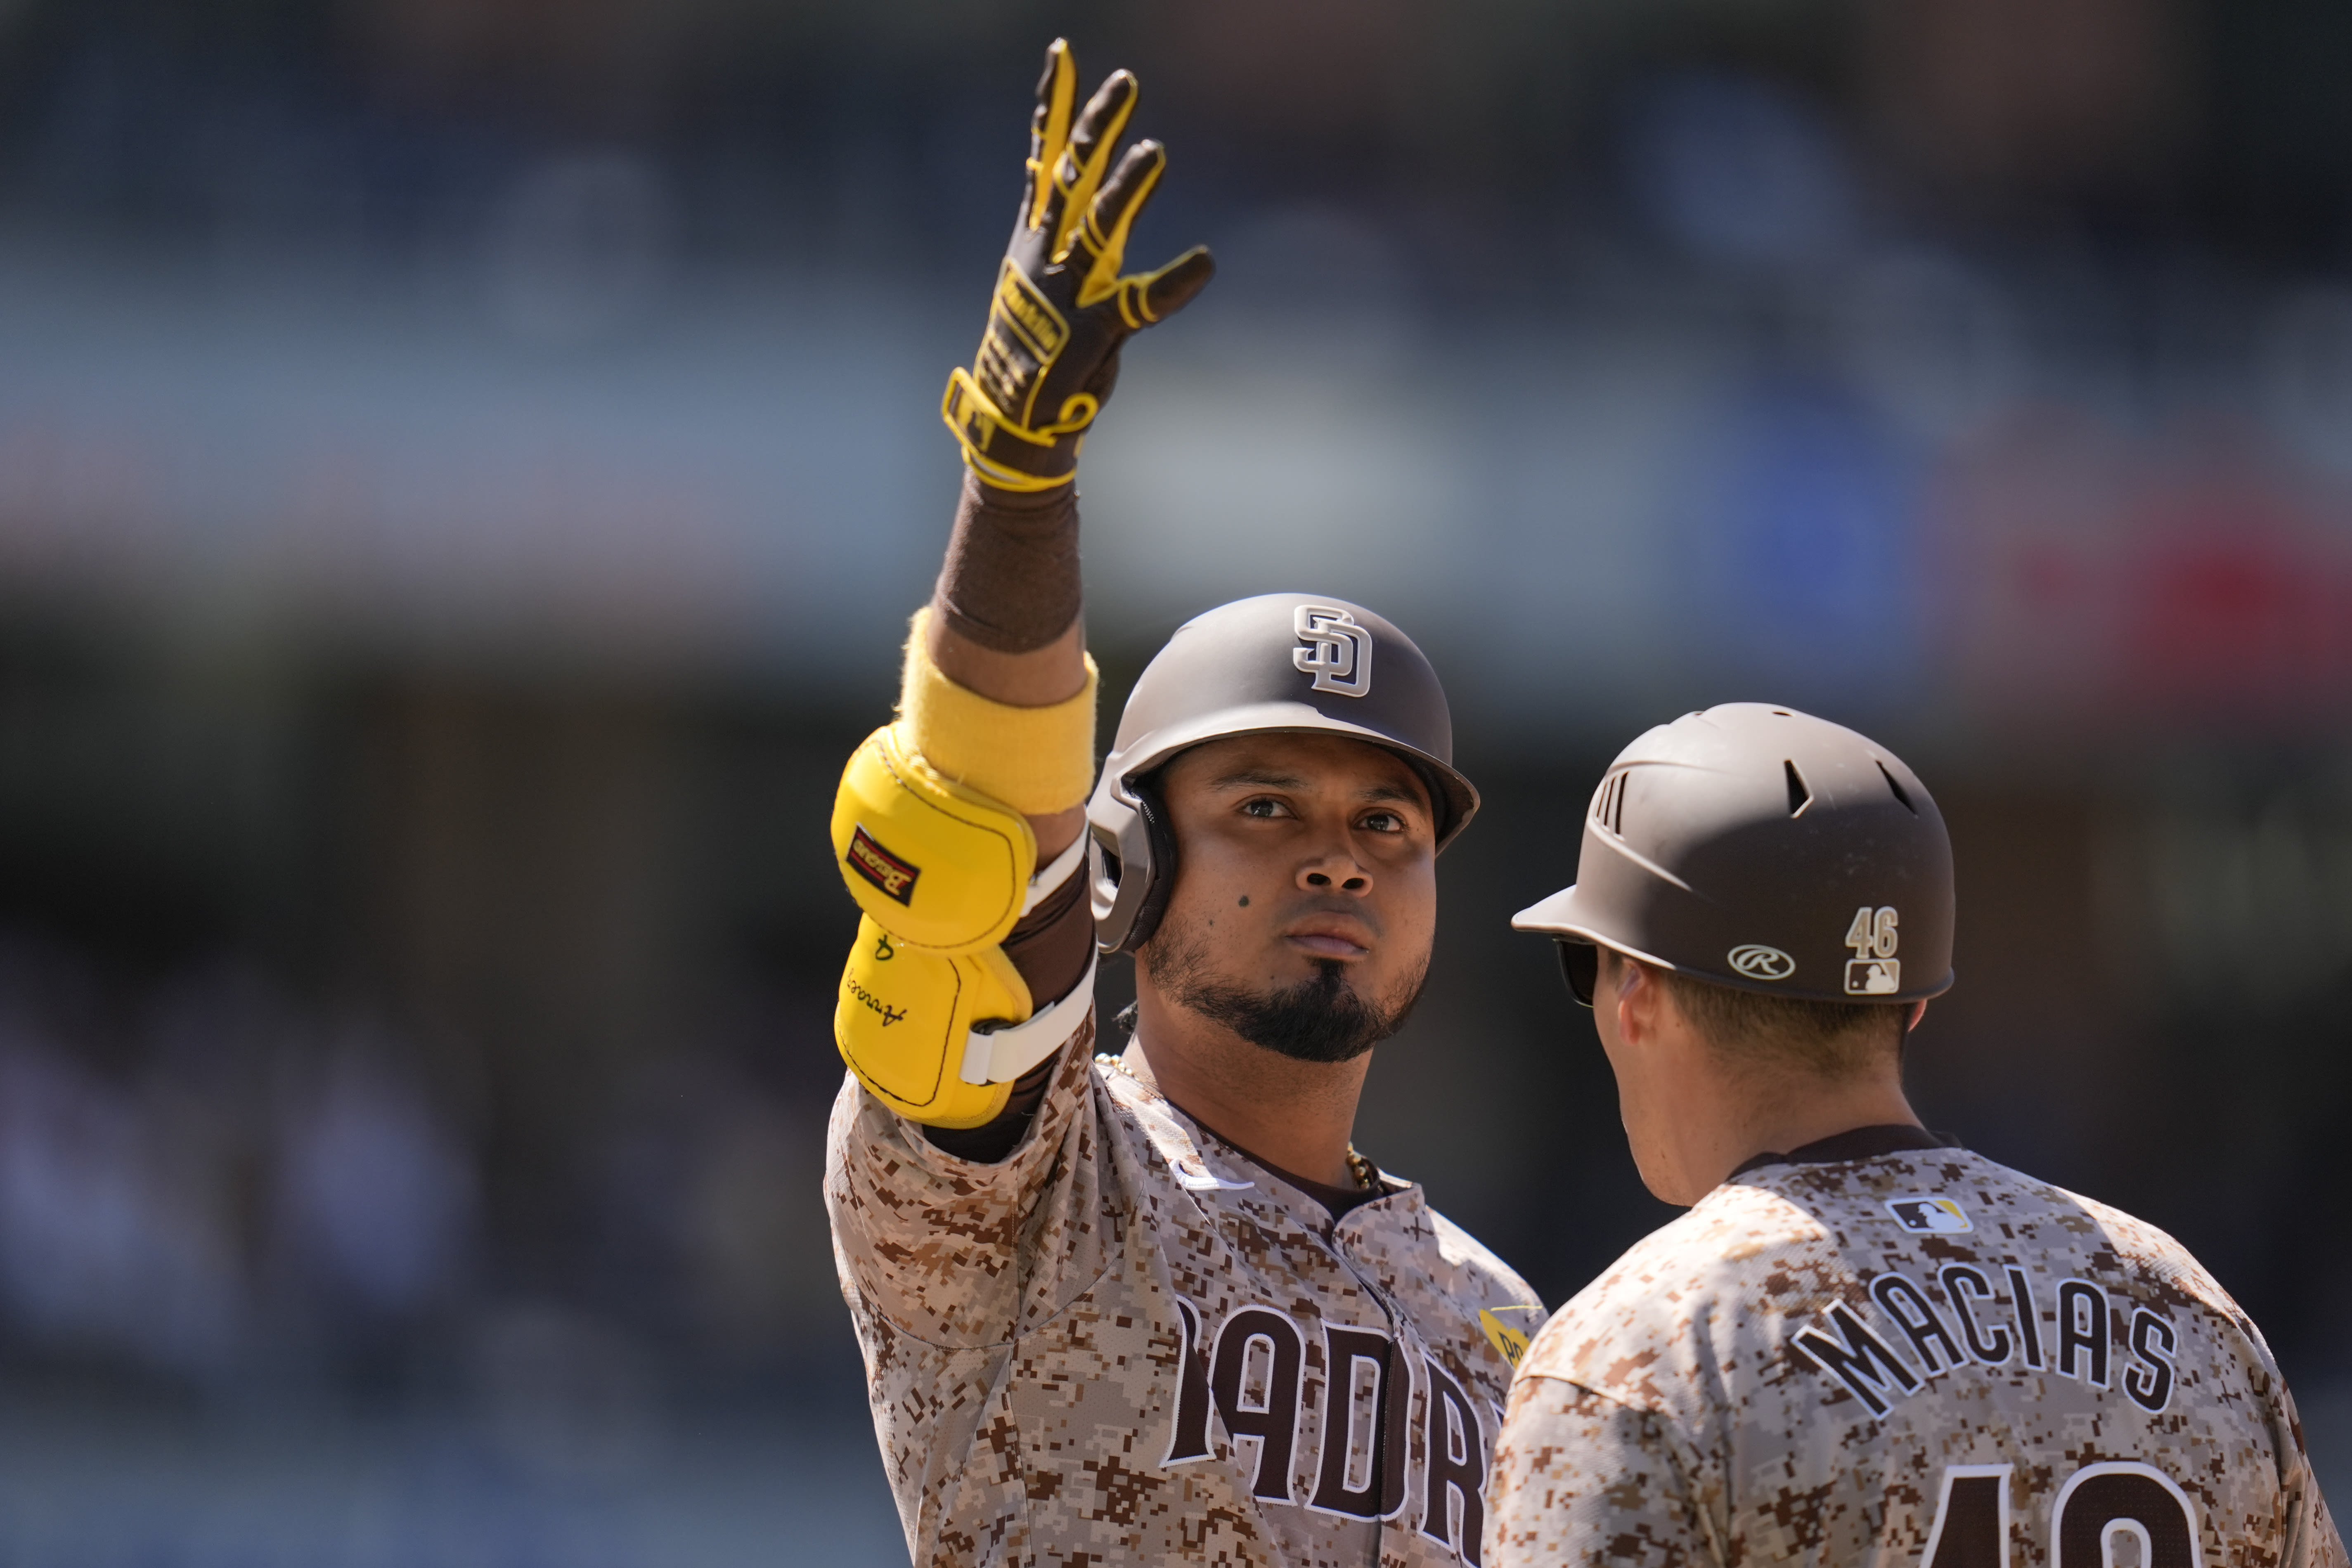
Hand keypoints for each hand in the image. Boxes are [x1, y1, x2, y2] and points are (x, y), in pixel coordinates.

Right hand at [941, 40, 1214, 491]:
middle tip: (1125, 82)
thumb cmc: (1036, 345)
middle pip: (1071, 177)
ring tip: (1155, 151)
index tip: (1064, 53)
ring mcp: (1069, 292)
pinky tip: (1205, 262)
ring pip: (1098, 228)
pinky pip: (1140, 303)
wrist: (1016, 420)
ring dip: (1125, 190)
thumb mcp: (1044, 274)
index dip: (1054, 105)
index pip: (1044, 155)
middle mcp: (1047, 255)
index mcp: (1035, 237)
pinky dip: (1173, 283)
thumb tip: (1095, 174)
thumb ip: (1073, 224)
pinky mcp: (1095, 332)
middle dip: (1095, 128)